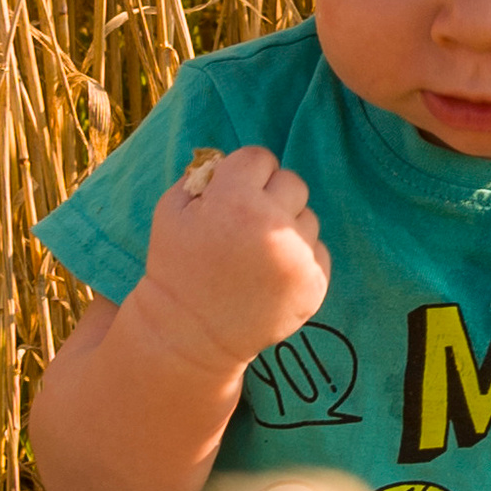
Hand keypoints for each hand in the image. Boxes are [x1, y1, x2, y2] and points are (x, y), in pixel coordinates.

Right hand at [133, 144, 328, 375]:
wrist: (190, 333)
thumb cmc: (178, 266)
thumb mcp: (172, 211)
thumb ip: (203, 175)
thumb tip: (234, 161)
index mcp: (235, 200)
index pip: (260, 158)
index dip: (244, 175)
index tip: (231, 196)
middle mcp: (272, 226)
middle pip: (292, 182)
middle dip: (271, 196)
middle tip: (246, 225)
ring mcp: (297, 257)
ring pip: (308, 218)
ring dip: (287, 228)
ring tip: (257, 255)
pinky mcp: (314, 284)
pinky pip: (318, 250)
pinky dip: (299, 258)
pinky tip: (271, 276)